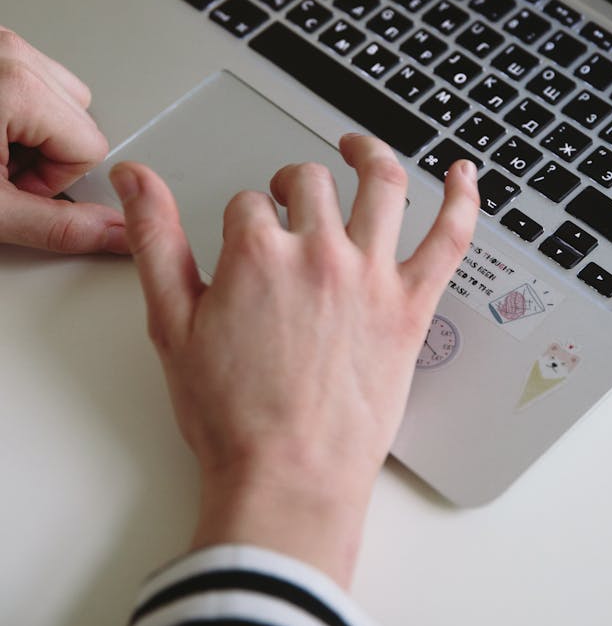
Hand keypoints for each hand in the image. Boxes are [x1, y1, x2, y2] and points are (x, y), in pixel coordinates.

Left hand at [0, 28, 127, 253]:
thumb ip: (61, 228)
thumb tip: (120, 235)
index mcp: (18, 85)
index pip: (90, 147)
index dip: (53, 180)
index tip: (9, 184)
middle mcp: (11, 51)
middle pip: (82, 119)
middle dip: (46, 154)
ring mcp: (0, 41)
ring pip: (63, 96)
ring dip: (34, 130)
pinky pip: (35, 77)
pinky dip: (16, 108)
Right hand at [111, 133, 478, 585]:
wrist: (288, 477)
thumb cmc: (233, 417)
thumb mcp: (172, 323)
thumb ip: (154, 240)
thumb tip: (135, 179)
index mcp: (259, 253)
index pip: (249, 203)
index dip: (243, 220)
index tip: (243, 243)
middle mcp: (319, 252)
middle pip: (310, 182)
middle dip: (293, 183)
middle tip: (289, 200)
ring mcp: (373, 276)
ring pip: (382, 184)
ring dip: (370, 154)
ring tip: (360, 147)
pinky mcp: (413, 306)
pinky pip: (450, 237)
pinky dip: (462, 198)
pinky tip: (463, 173)